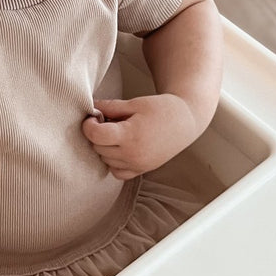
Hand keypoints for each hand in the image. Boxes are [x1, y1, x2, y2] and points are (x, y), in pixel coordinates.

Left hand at [82, 94, 199, 179]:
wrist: (186, 122)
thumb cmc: (163, 109)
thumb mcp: (136, 103)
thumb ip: (111, 107)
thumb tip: (91, 107)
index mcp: (130, 135)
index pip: (96, 135)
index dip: (88, 125)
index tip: (93, 117)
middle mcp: (133, 154)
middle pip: (98, 147)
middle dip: (97, 134)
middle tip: (106, 121)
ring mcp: (137, 164)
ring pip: (105, 160)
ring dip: (104, 147)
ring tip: (116, 133)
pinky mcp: (142, 170)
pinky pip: (117, 172)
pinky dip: (113, 162)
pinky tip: (119, 148)